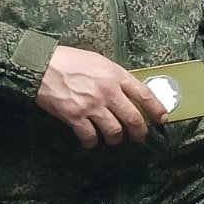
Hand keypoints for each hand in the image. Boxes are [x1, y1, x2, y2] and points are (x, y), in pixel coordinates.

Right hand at [36, 46, 167, 148]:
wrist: (41, 64)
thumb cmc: (70, 60)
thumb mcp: (100, 61)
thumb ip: (115, 77)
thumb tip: (129, 91)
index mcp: (116, 75)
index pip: (145, 94)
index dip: (157, 109)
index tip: (162, 118)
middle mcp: (108, 92)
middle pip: (133, 118)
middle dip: (140, 132)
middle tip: (139, 137)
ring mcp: (92, 105)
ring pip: (114, 131)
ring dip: (116, 138)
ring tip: (114, 139)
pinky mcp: (74, 116)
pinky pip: (89, 136)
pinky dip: (92, 142)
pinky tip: (91, 142)